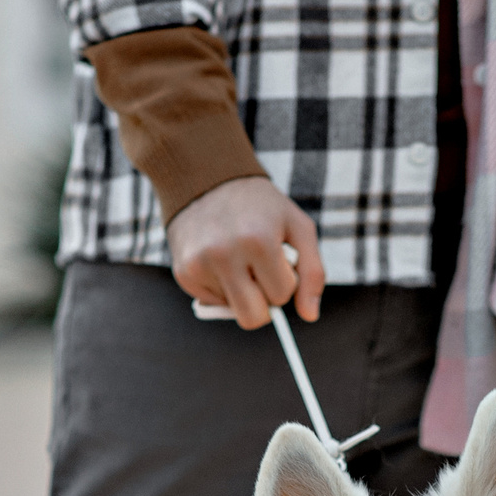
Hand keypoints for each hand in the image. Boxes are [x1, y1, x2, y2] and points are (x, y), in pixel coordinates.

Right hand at [168, 175, 324, 328]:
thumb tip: (310, 316)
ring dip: (241, 291)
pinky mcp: (183, 272)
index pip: (281, 296)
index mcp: (258, 241)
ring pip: (232, 311)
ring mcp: (199, 265)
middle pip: (253, 318)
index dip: (284, 281)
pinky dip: (221, 287)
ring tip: (237, 257)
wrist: (206, 178)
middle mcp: (224, 254)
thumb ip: (312, 272)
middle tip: (260, 272)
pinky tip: (219, 259)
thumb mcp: (297, 227)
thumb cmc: (260, 206)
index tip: (277, 259)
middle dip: (263, 301)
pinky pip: (211, 303)